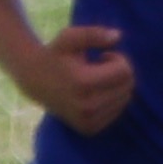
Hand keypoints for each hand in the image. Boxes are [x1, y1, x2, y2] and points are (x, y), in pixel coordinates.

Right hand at [33, 21, 136, 135]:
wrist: (35, 81)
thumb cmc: (55, 55)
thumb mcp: (70, 37)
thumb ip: (93, 34)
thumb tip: (118, 36)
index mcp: (83, 83)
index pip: (125, 71)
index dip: (118, 58)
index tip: (103, 56)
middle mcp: (86, 107)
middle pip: (128, 86)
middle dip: (119, 71)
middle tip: (100, 66)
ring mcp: (88, 121)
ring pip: (125, 99)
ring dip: (116, 85)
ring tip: (96, 79)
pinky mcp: (89, 129)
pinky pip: (117, 112)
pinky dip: (112, 100)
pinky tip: (95, 92)